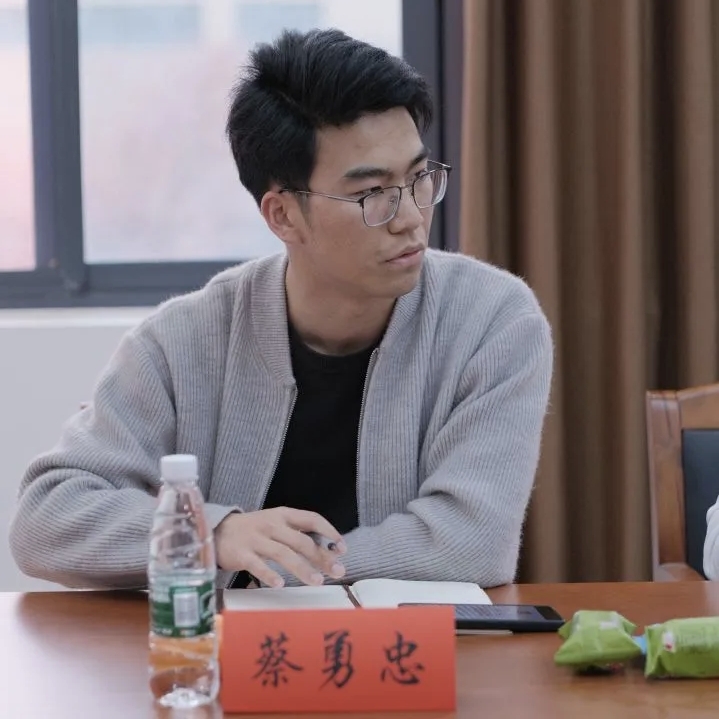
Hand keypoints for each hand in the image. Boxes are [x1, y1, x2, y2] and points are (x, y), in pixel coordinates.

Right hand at [215, 507, 346, 587]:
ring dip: (302, 568)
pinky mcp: (241, 554)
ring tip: (318, 582)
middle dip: (322, 556)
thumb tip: (329, 551)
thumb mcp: (276, 525)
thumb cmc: (254, 531)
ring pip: (283, 553)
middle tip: (338, 571)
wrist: (216, 530)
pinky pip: (257, 565)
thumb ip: (298, 535)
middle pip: (301, 540)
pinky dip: (269, 575)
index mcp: (283, 515)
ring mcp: (255, 539)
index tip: (343, 548)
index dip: (329, 532)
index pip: (312, 519)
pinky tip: (280, 584)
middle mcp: (271, 525)